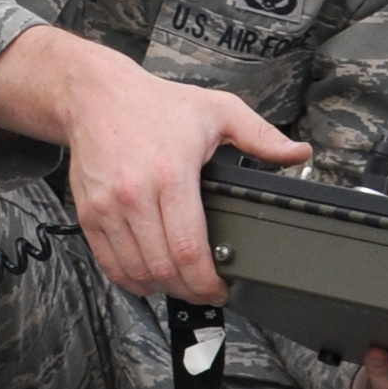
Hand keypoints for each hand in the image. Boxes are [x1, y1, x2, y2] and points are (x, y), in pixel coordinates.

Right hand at [58, 60, 304, 304]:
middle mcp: (136, 194)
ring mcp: (108, 207)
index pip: (189, 249)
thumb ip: (261, 136)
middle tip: (206, 291)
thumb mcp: (218, 110)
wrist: (97, 97)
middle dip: (190, 291)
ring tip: (181, 285)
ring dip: (162, 288)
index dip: (208, 281)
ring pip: (136, 272)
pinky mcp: (89, 214)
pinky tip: (149, 277)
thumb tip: (298, 153)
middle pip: (164, 268)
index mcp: (172, 174)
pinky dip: (131, 280)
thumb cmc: (156, 105)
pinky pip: (109, 264)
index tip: (221, 288)